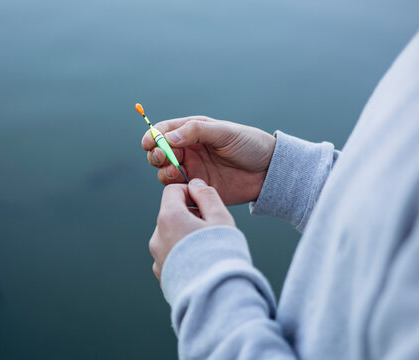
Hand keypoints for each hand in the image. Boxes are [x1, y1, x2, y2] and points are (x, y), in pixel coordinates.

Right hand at [141, 116, 275, 204]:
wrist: (269, 171)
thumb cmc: (249, 145)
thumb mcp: (224, 132)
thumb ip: (195, 132)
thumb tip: (168, 138)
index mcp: (194, 131)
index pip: (165, 131)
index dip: (153, 136)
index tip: (149, 142)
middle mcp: (189, 150)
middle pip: (159, 152)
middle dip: (156, 154)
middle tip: (161, 157)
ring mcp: (192, 170)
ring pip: (164, 171)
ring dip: (163, 171)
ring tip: (174, 172)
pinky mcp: (197, 188)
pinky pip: (178, 190)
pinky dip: (174, 188)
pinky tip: (184, 186)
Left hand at [149, 179, 234, 280]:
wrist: (215, 297)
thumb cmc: (221, 254)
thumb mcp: (220, 218)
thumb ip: (207, 196)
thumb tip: (196, 184)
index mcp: (169, 218)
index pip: (172, 191)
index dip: (189, 192)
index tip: (204, 202)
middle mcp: (157, 236)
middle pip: (171, 214)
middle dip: (189, 215)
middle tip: (211, 227)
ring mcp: (157, 257)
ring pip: (170, 236)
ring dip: (185, 235)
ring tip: (207, 248)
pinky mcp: (161, 274)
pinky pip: (170, 256)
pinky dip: (182, 254)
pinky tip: (200, 264)